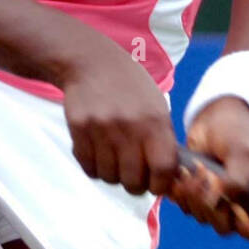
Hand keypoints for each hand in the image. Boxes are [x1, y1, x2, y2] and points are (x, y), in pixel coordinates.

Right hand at [60, 43, 177, 196]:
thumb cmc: (131, 87)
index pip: (163, 169)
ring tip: (116, 159)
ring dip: (114, 175)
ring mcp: (102, 129)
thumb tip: (169, 177)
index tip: (157, 184)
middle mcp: (129, 126)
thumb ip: (164, 140)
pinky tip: (99, 152)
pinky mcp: (79, 129)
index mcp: (155, 121)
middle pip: (133, 182)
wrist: (91, 63)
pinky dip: (95, 167)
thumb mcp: (158, 106)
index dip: (161, 185)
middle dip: (136, 185)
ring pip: (109, 177)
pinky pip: (88, 168)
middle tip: (134, 175)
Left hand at [174, 96, 248, 243]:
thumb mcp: (242, 150)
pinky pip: (190, 208)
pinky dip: (183, 195)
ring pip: (206, 219)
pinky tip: (184, 174)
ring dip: (195, 198)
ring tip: (194, 170)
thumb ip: (239, 178)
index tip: (235, 211)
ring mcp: (222, 201)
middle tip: (207, 177)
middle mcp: (246, 204)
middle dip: (212, 206)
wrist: (212, 117)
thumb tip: (223, 202)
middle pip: (228, 227)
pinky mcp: (201, 195)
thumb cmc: (236, 130)